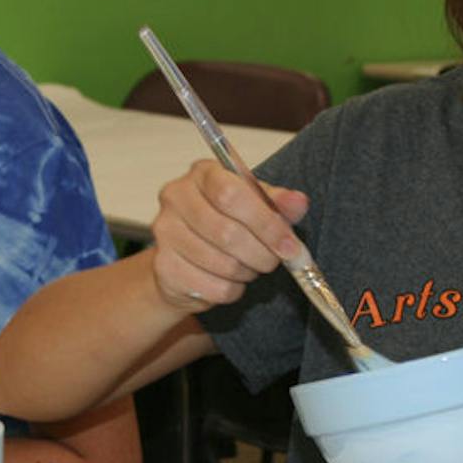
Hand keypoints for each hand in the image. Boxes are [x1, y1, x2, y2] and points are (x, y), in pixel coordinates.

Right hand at [147, 159, 310, 312]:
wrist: (186, 254)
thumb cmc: (224, 221)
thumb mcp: (255, 204)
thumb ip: (278, 203)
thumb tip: (298, 203)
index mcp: (203, 174)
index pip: (231, 193)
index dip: (266, 222)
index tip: (288, 244)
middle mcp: (176, 198)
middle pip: (227, 233)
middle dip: (262, 253)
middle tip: (274, 260)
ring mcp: (165, 232)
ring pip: (223, 264)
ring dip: (248, 271)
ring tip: (250, 266)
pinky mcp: (164, 267)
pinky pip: (214, 287)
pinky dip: (233, 289)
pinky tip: (231, 279)